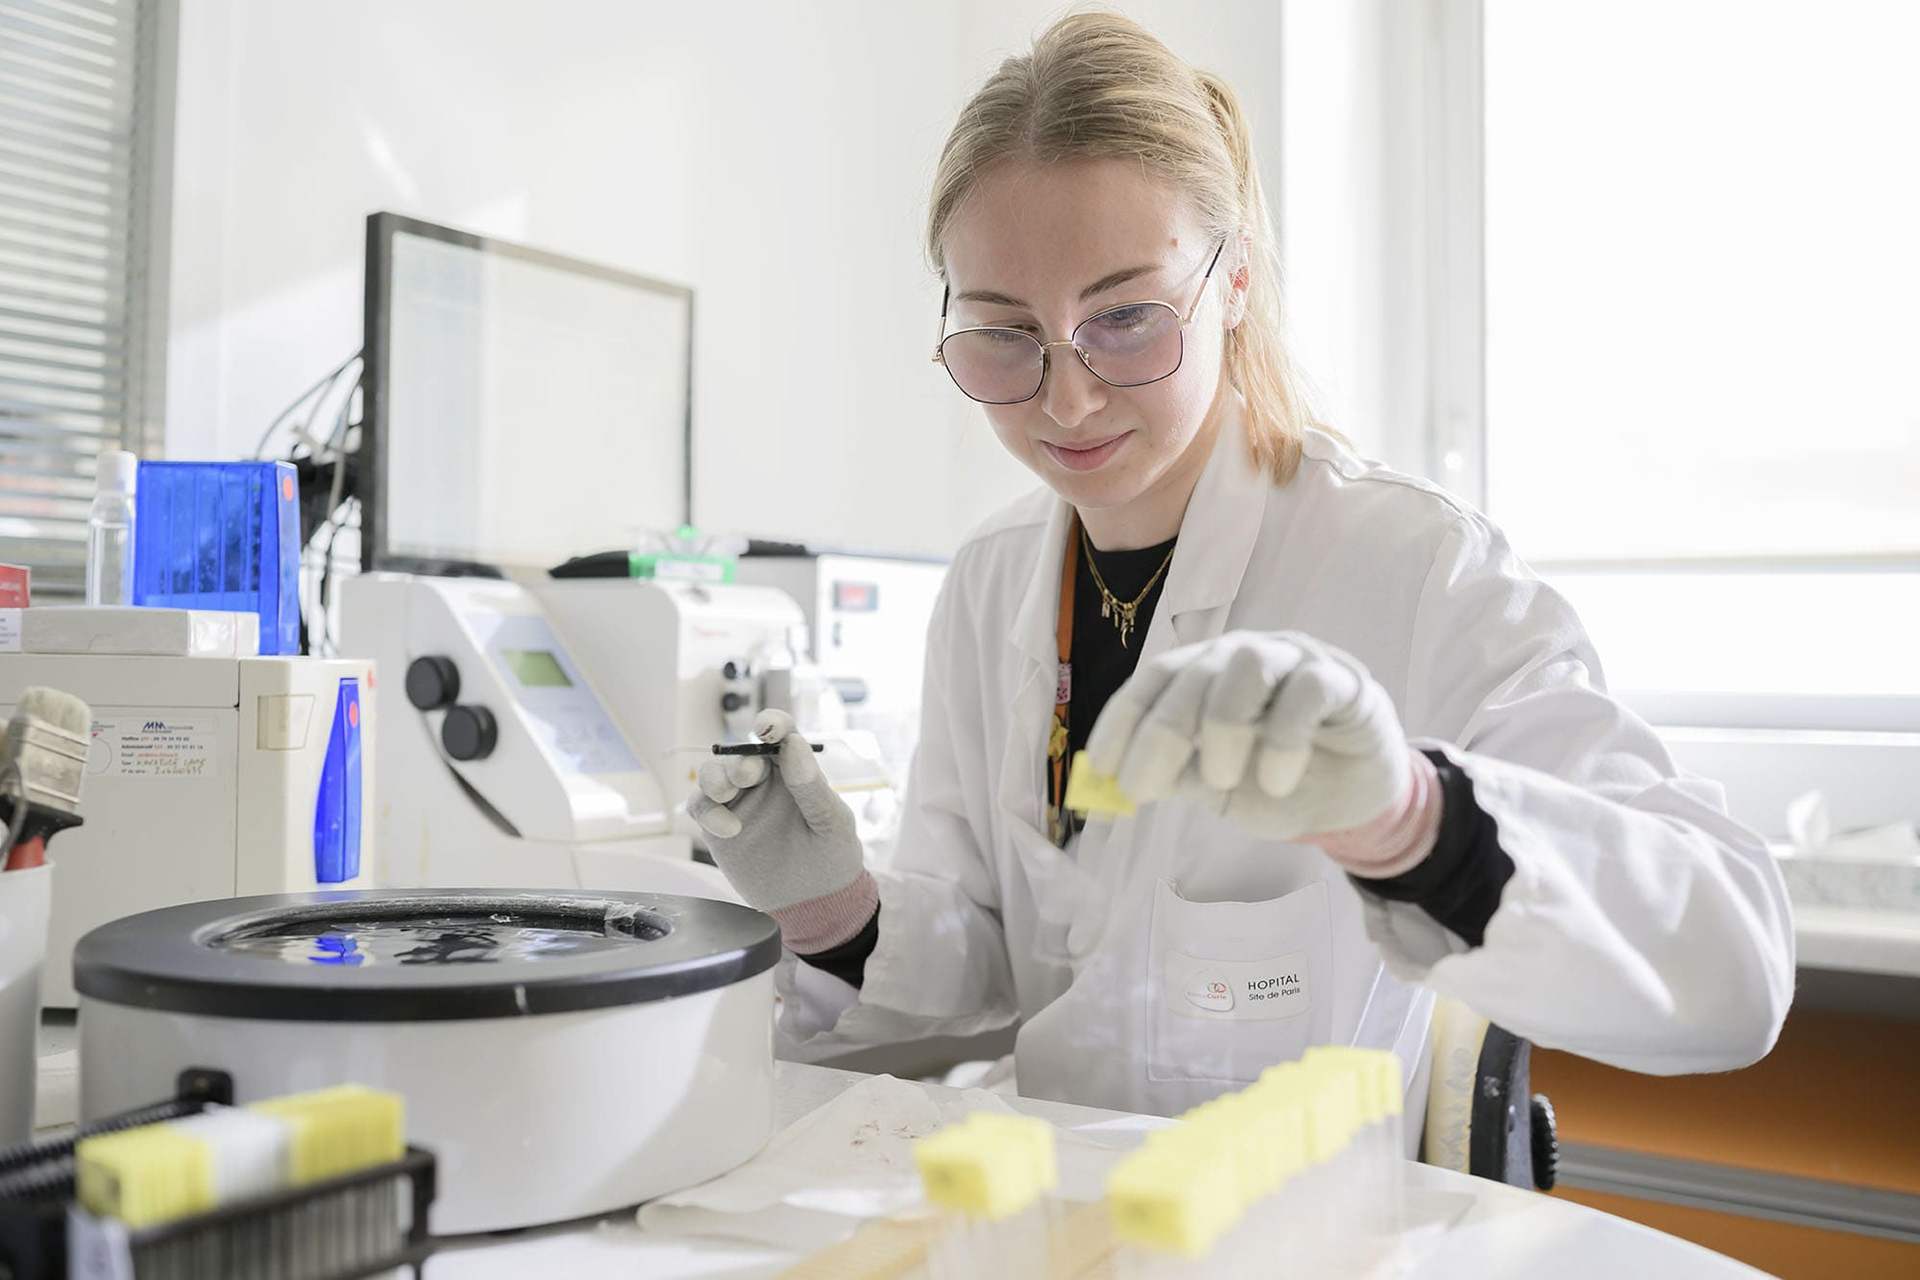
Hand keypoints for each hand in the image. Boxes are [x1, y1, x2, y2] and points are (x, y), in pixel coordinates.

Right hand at [687, 710, 865, 917]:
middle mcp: (763, 781)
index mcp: (794, 770)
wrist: (814, 903)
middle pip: (739, 754)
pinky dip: (708, 811)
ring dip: (715, 777)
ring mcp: (738, 803)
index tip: (766, 727)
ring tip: (728, 792)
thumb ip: (813, 787)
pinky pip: (701, 807)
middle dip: (739, 760)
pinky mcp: (718, 827)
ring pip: (712, 775)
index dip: (772, 723)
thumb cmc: (831, 857)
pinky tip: (730, 829)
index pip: (781, 735)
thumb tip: (793, 746)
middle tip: (748, 775)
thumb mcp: (832, 823)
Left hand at [1086, 631, 1414, 841]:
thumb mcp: (1214, 786)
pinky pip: (1307, 689)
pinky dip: (1283, 738)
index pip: (1155, 679)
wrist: (1354, 803)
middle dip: (1160, 732)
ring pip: (1246, 666)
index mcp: (1207, 674)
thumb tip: (1113, 779)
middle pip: (1193, 673)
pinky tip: (1277, 780)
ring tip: (1222, 780)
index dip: (1123, 719)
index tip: (1102, 768)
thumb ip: (1172, 774)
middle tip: (1144, 788)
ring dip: (1222, 726)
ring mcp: (1295, 661)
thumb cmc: (1276, 783)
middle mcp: (1245, 656)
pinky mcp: (1343, 680)